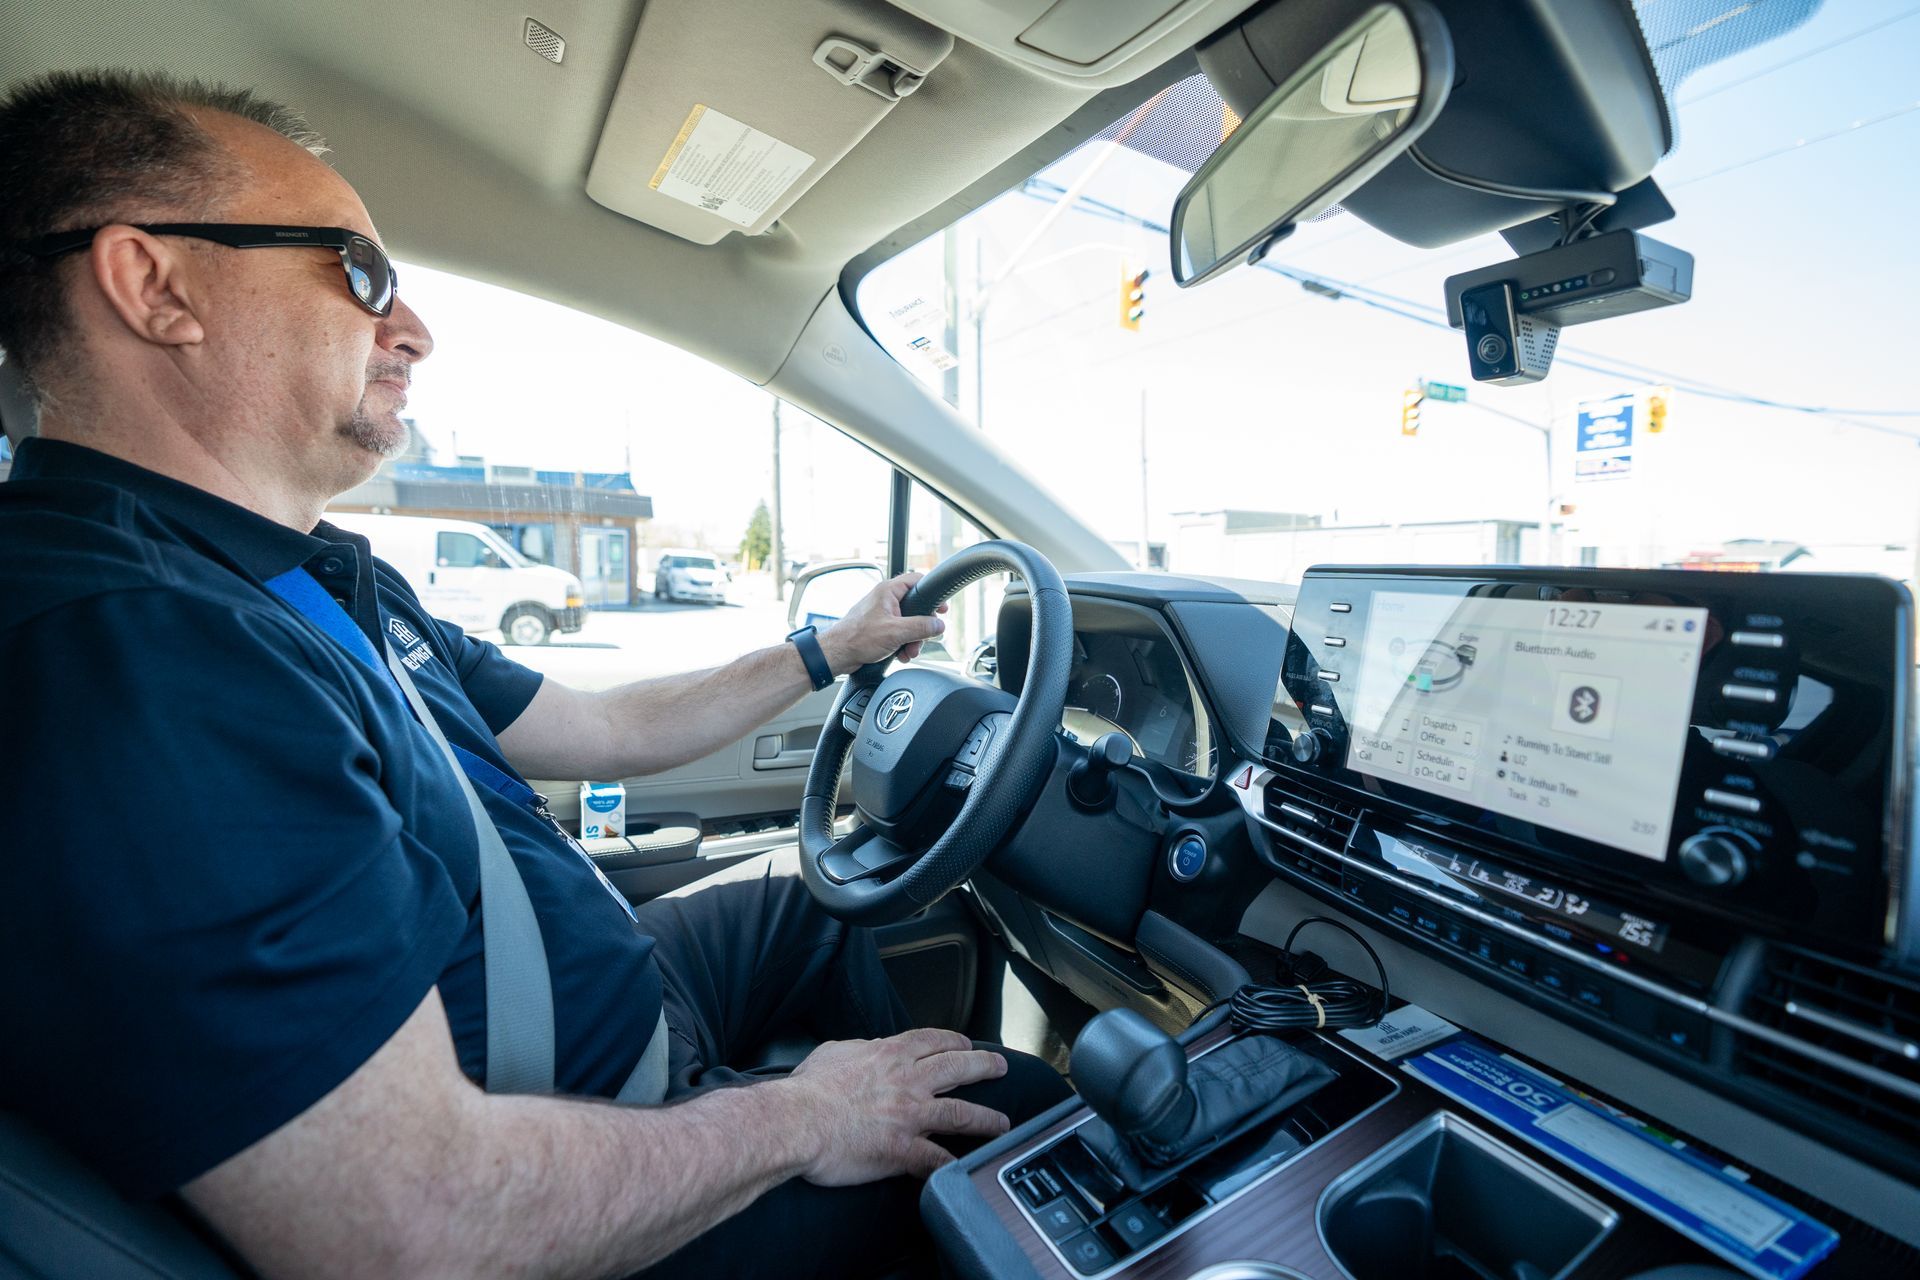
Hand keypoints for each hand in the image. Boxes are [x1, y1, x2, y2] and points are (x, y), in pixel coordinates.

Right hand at [775, 1028, 1009, 1184]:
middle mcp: (907, 1081)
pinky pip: (939, 1160)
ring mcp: (910, 1116)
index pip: (932, 1041)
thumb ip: (859, 1048)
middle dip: (984, 1065)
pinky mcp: (904, 1150)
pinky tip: (967, 1171)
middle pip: (958, 1068)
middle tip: (1000, 1067)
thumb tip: (871, 1047)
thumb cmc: (807, 1090)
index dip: (953, 1040)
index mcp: (889, 1055)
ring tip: (1003, 1123)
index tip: (965, 1043)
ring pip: (962, 1113)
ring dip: (988, 1119)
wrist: (797, 1121)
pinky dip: (955, 1166)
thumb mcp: (833, 1052)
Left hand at [819, 571, 949, 673]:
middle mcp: (885, 599)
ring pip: (907, 623)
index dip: (931, 593)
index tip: (942, 607)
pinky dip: (902, 644)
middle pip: (915, 607)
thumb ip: (921, 627)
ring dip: (912, 639)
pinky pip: (898, 633)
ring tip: (909, 651)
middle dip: (921, 627)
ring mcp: (882, 614)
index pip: (916, 580)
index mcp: (888, 591)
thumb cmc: (857, 638)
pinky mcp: (879, 628)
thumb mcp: (896, 632)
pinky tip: (900, 654)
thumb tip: (939, 625)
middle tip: (924, 638)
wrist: (837, 654)